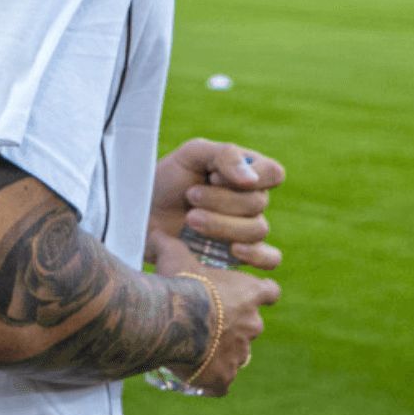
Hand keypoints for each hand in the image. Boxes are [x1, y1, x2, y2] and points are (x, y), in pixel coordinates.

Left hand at [148, 138, 284, 269]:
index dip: (248, 176)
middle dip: (221, 200)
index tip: (212, 175)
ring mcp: (247, 229)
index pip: (273, 173)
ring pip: (258, 229)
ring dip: (222, 224)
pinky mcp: (239, 256)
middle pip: (259, 203)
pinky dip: (257, 255)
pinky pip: (270, 259)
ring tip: (190, 220)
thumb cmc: (166, 180)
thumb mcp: (191, 155)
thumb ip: (224, 156)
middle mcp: (251, 200)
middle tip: (190, 197)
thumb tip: (253, 181)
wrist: (140, 215)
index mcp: (246, 171)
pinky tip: (233, 250)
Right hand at [149, 230, 280, 395]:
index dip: (260, 294)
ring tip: (195, 347)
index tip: (248, 296)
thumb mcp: (174, 254)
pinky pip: (222, 381)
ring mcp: (240, 353)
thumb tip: (157, 232)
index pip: (270, 292)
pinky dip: (212, 378)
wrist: (172, 320)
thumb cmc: (179, 284)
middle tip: (207, 323)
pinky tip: (194, 372)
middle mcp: (252, 324)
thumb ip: (171, 243)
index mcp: (249, 293)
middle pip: (251, 327)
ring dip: (221, 352)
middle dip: (233, 327)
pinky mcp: (225, 377)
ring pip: (236, 355)